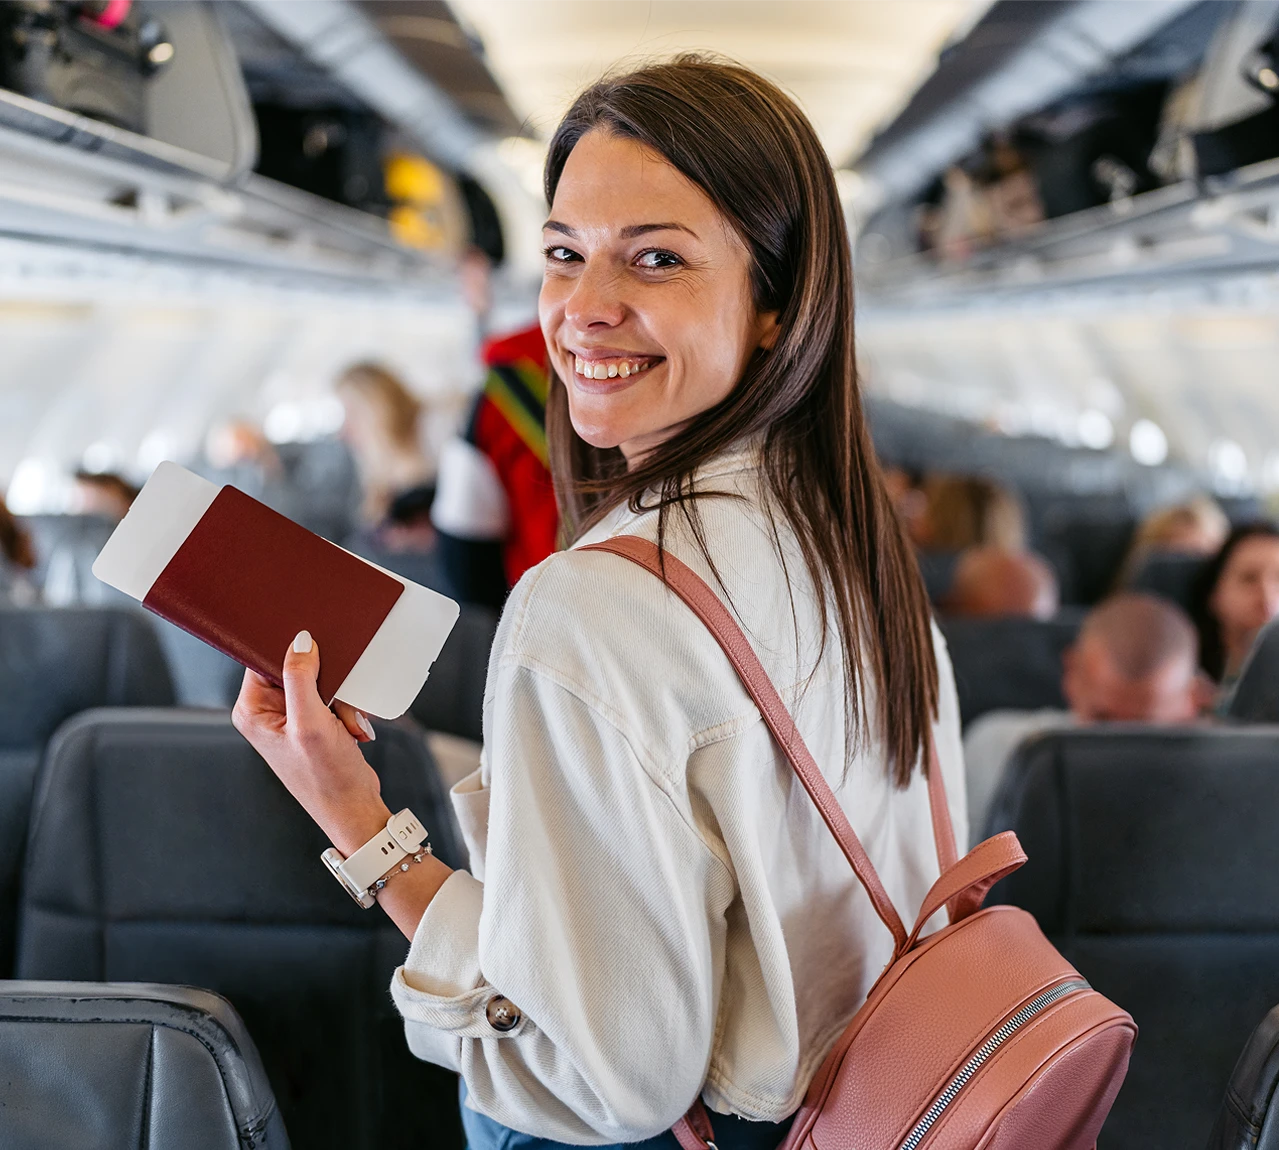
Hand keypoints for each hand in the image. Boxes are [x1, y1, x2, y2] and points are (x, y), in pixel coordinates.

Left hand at [232, 630, 390, 854]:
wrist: (353, 808)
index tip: (318, 660)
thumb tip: (300, 641)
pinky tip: (351, 730)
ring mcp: (292, 717)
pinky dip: (348, 710)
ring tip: (345, 724)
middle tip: (337, 706)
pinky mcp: (314, 722)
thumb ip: (301, 678)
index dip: (292, 654)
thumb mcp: (311, 723)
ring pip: (322, 682)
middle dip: (327, 683)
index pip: (265, 659)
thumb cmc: (326, 778)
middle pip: (297, 668)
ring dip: (342, 699)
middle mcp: (268, 712)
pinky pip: (334, 697)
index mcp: (252, 710)